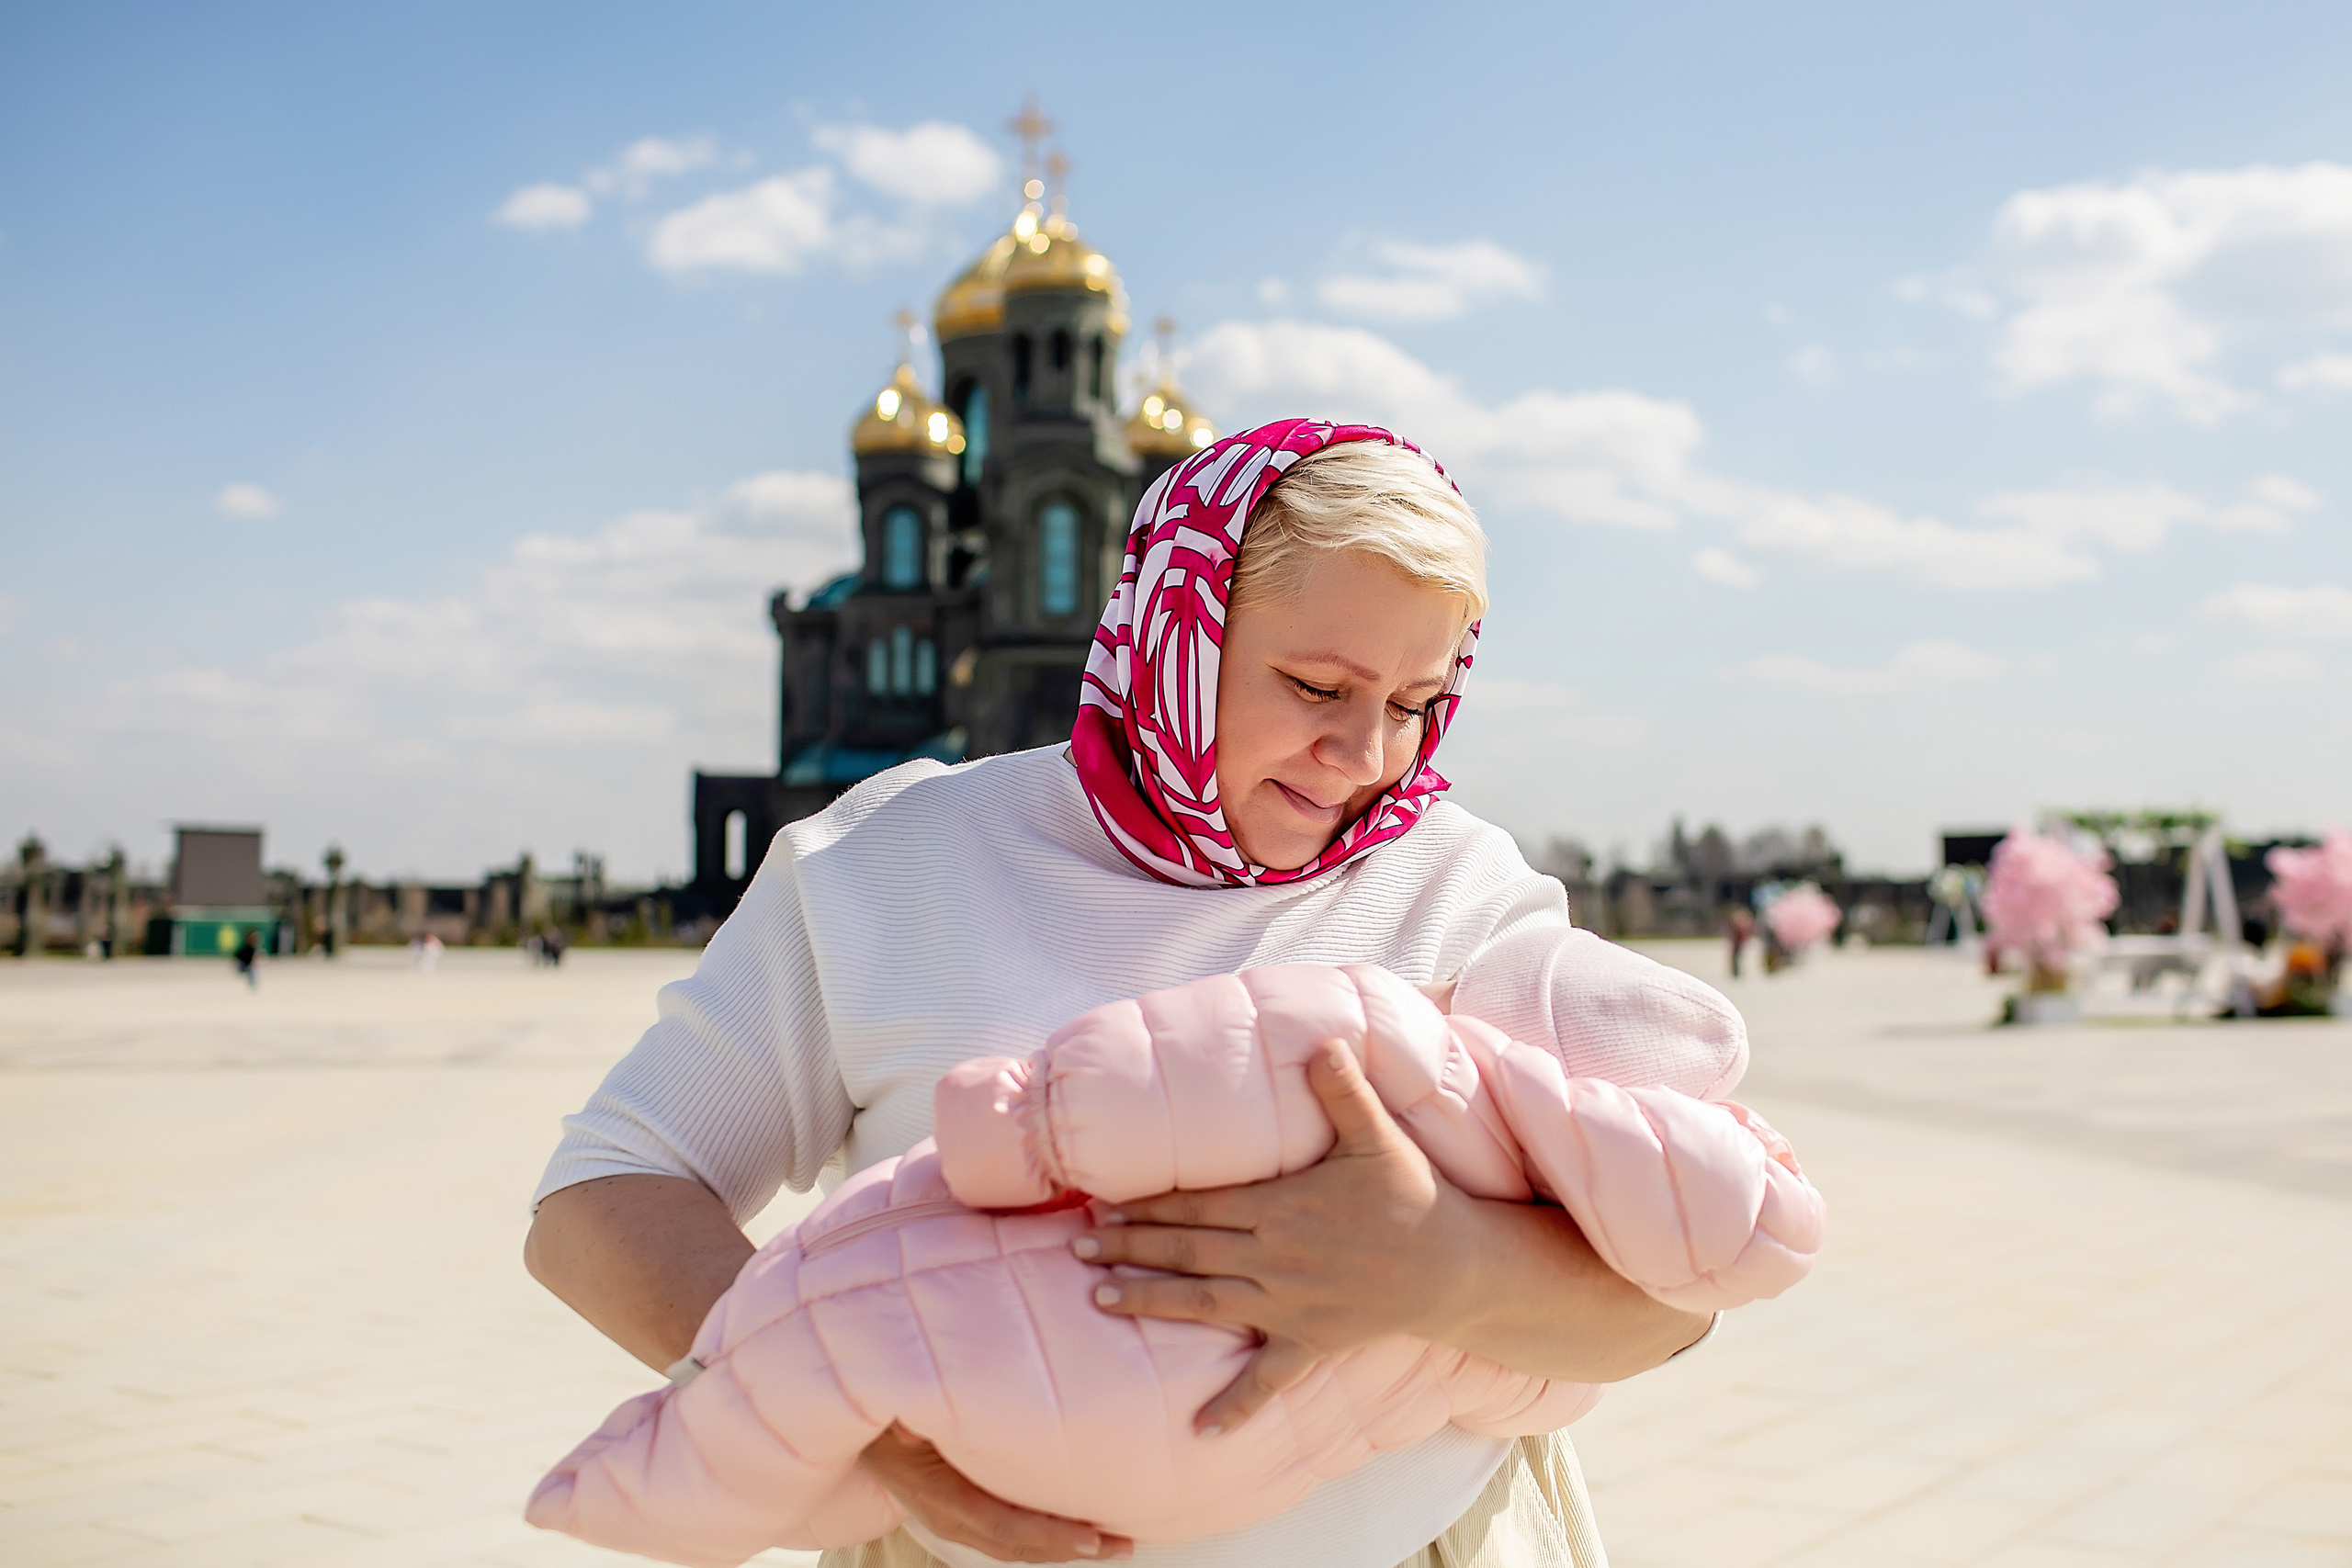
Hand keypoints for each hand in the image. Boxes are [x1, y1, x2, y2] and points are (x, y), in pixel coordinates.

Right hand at [858, 1423, 1133, 1562]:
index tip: (1094, 1538)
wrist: (848, 1419)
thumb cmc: (881, 1404)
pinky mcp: (959, 1511)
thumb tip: (931, 1418)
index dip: (1049, 1536)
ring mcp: (952, 1518)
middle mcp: (948, 1515)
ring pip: (1014, 1545)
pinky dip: (1043, 1533)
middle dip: (1070, 1549)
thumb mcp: (898, 1406)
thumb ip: (919, 1414)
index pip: (1003, 1527)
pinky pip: (1007, 1531)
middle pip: (1017, 1547)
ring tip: (1113, 1541)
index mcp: (939, 1494)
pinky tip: (1074, 1523)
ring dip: (1062, 1545)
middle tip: (1124, 1546)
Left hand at [1074, 1042, 1484, 1435]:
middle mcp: (1275, 1258)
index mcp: (1281, 1208)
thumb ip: (1343, 1089)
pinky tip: (1200, 1431)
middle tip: (1077, 1243)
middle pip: (1188, 1250)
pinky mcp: (1310, 1342)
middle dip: (1129, 1246)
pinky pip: (1266, 1380)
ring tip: (1099, 1296)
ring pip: (1204, 1302)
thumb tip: (1321, 1039)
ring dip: (1150, 1300)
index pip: (1198, 1205)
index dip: (1148, 1203)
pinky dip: (1234, 1405)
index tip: (1103, 1201)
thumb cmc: (1412, 1195)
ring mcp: (1289, 1305)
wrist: (1455, 1267)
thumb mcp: (1378, 1135)